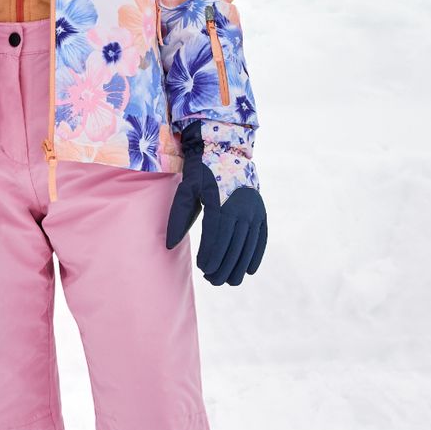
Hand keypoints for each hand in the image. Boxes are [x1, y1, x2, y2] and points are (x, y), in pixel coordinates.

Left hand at [166, 122, 267, 286]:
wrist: (226, 148)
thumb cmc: (201, 171)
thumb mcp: (186, 189)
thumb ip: (177, 217)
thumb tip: (169, 245)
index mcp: (220, 203)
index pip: (216, 238)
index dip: (210, 256)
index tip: (203, 268)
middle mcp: (240, 208)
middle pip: (233, 246)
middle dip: (223, 267)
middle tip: (212, 280)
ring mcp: (253, 210)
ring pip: (247, 245)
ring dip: (238, 266)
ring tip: (228, 281)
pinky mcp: (260, 210)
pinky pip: (261, 237)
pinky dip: (256, 254)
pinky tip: (249, 270)